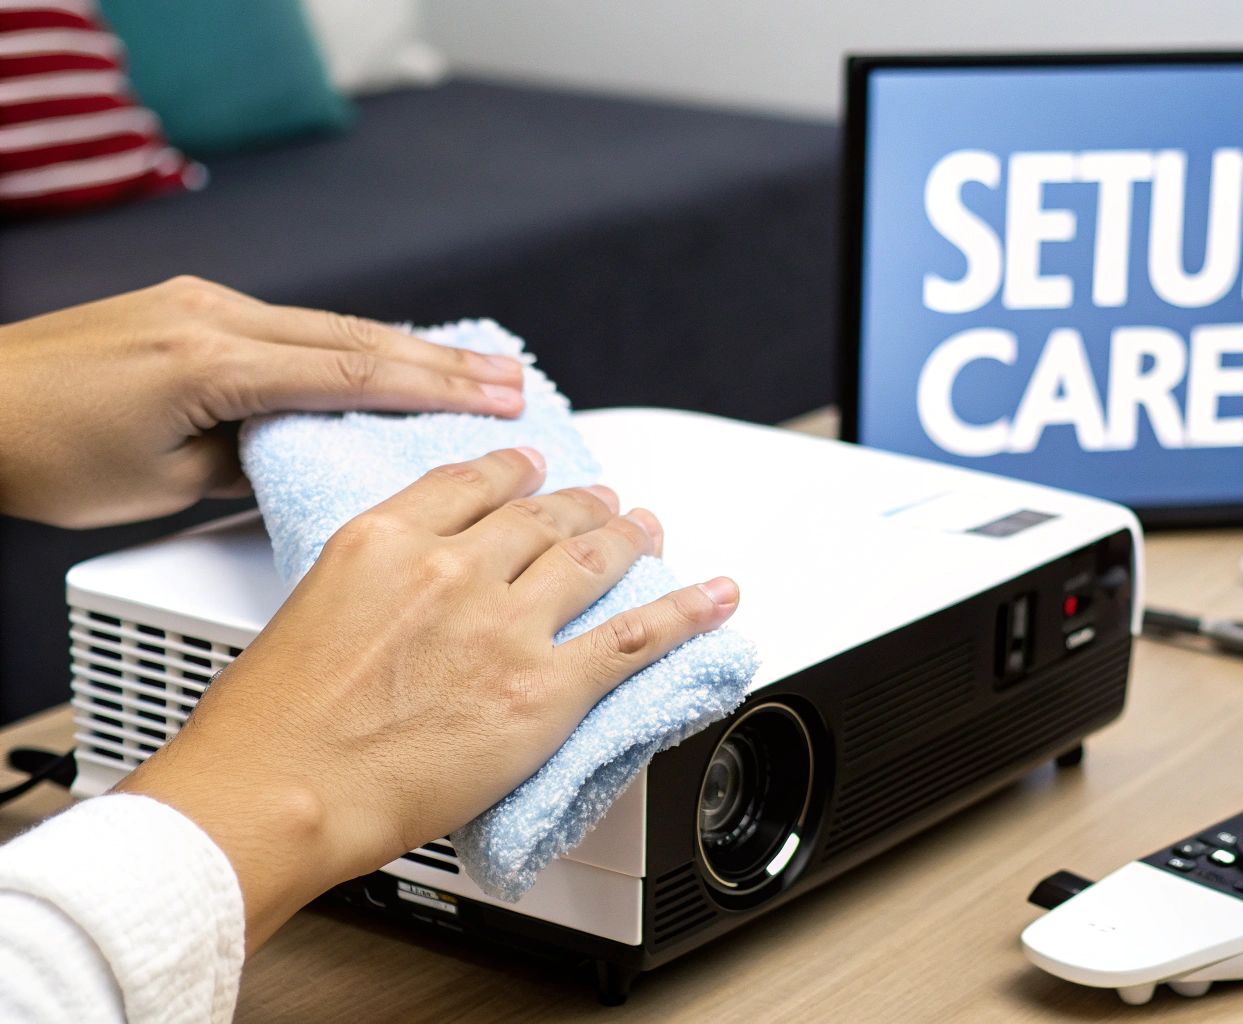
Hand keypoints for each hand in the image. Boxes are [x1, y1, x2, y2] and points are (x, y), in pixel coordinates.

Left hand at [0, 276, 526, 528]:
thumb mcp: (163, 483)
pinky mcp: (183, 306)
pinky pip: (289, 323)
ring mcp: (197, 302)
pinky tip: (381, 356)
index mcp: (210, 362)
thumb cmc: (41, 456)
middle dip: (441, 362)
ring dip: (402, 349)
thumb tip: (300, 448)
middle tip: (511, 380)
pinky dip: (348, 343)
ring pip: (327, 325)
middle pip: (354, 336)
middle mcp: (210, 315)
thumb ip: (246, 457)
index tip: (497, 399)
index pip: (349, 373)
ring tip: (467, 369)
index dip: (433, 389)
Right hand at [117, 448, 737, 947]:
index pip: (470, 482)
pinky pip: (638, 639)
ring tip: (648, 529)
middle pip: (540, 518)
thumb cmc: (273, 725)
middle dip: (581, 506)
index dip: (514, 471)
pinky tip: (715, 596)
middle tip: (603, 501)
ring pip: (592, 561)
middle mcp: (454, 569)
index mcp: (386, 540)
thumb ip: (369, 584)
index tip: (531, 467)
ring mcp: (506, 626)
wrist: (283, 789)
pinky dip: (687, 612)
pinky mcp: (546, 689)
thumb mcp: (305, 608)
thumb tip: (398, 594)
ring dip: (629, 539)